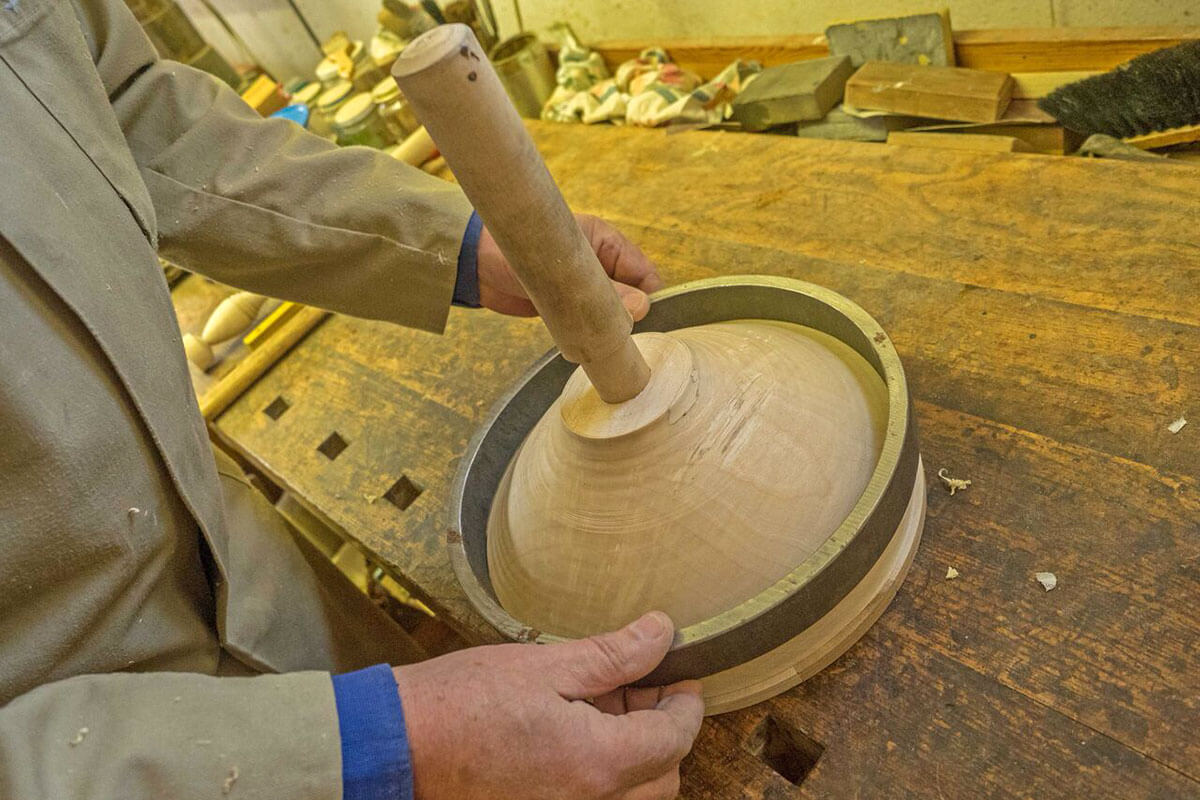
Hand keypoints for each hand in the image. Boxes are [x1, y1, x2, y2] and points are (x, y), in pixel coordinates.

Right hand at [395, 611, 703, 799]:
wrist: (397, 746)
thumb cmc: (462, 703)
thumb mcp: (546, 665)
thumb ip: (613, 655)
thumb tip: (662, 635)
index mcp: (598, 763)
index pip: (675, 738)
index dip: (686, 703)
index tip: (680, 674)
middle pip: (663, 776)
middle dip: (664, 731)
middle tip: (640, 687)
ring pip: (632, 796)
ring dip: (635, 755)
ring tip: (602, 706)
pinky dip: (602, 774)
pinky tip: (574, 734)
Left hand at [476, 214, 663, 320]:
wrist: (474, 267)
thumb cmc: (514, 252)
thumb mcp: (565, 271)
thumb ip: (606, 291)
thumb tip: (642, 308)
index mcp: (605, 242)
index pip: (645, 272)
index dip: (647, 295)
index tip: (638, 316)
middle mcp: (599, 264)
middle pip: (633, 295)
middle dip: (628, 314)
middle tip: (612, 329)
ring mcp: (584, 286)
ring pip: (612, 311)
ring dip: (608, 326)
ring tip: (596, 335)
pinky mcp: (568, 307)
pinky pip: (592, 322)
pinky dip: (592, 333)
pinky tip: (586, 342)